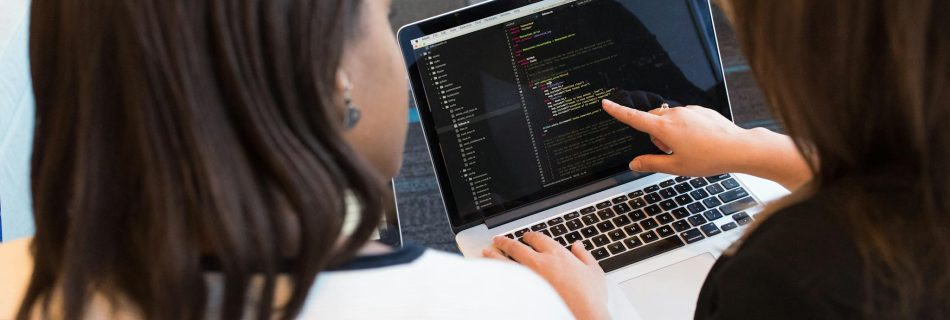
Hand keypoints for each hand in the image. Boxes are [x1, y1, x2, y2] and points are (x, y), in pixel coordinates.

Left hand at [483, 233, 609, 319]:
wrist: (582, 315)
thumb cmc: (589, 297)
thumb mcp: (594, 272)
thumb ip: (585, 256)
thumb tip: (578, 246)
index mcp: (557, 254)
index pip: (538, 238)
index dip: (530, 236)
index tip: (526, 237)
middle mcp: (540, 262)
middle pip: (517, 247)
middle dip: (506, 242)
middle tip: (498, 240)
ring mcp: (529, 277)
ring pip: (506, 261)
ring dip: (495, 255)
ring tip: (487, 252)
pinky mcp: (522, 292)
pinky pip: (505, 279)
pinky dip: (496, 274)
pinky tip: (491, 273)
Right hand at [601, 99, 810, 189]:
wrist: (738, 148)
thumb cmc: (709, 158)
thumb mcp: (676, 167)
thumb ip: (651, 163)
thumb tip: (634, 163)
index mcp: (665, 128)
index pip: (634, 118)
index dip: (618, 112)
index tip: (606, 104)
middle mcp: (675, 115)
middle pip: (652, 120)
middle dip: (654, 134)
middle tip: (669, 152)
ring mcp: (689, 111)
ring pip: (669, 119)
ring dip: (670, 132)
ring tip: (689, 149)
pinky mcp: (700, 110)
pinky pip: (684, 117)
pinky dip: (685, 128)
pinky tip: (699, 141)